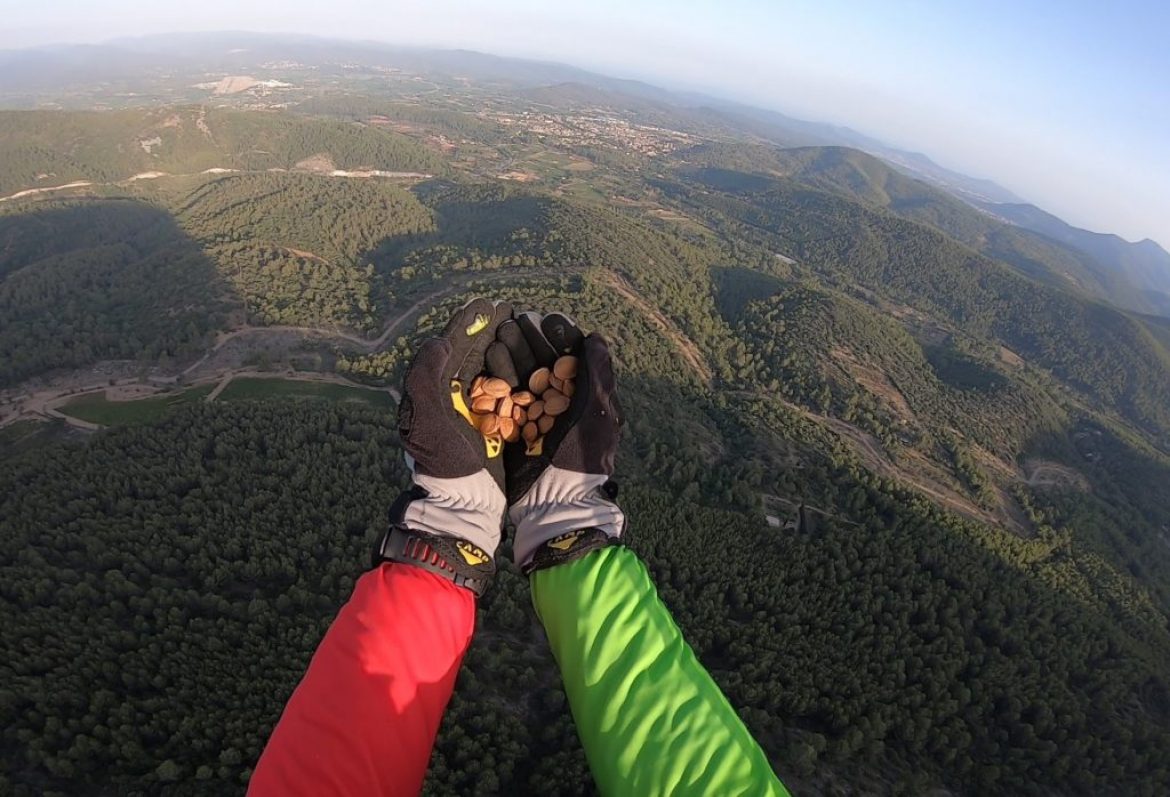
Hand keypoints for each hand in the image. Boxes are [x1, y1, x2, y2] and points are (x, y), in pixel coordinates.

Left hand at [385, 299, 512, 588]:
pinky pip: (514, 391)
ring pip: (498, 368)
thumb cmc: (444, 461)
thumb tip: (438, 340)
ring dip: (514, 347)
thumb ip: (427, 376)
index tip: (490, 304)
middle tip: (515, 310)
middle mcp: (457, 396)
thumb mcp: (428, 417)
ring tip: (531, 328)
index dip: (471, 323)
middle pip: (478, 353)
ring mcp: (480, 410)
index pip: (455, 346)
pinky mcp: (500, 425)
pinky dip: (527, 375)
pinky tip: (543, 363)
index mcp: (438, 388)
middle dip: (495, 329)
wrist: (466, 503)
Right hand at [492, 311, 624, 571]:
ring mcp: (534, 417)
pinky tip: (484, 364)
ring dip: (508, 357)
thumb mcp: (597, 414)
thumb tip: (597, 337)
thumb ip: (597, 375)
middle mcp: (557, 405)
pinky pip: (502, 402)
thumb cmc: (581, 458)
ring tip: (495, 335)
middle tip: (512, 318)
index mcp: (582, 399)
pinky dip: (494, 383)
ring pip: (518, 379)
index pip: (569, 358)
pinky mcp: (512, 431)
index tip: (544, 317)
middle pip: (540, 364)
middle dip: (527, 341)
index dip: (557, 337)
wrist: (554, 503)